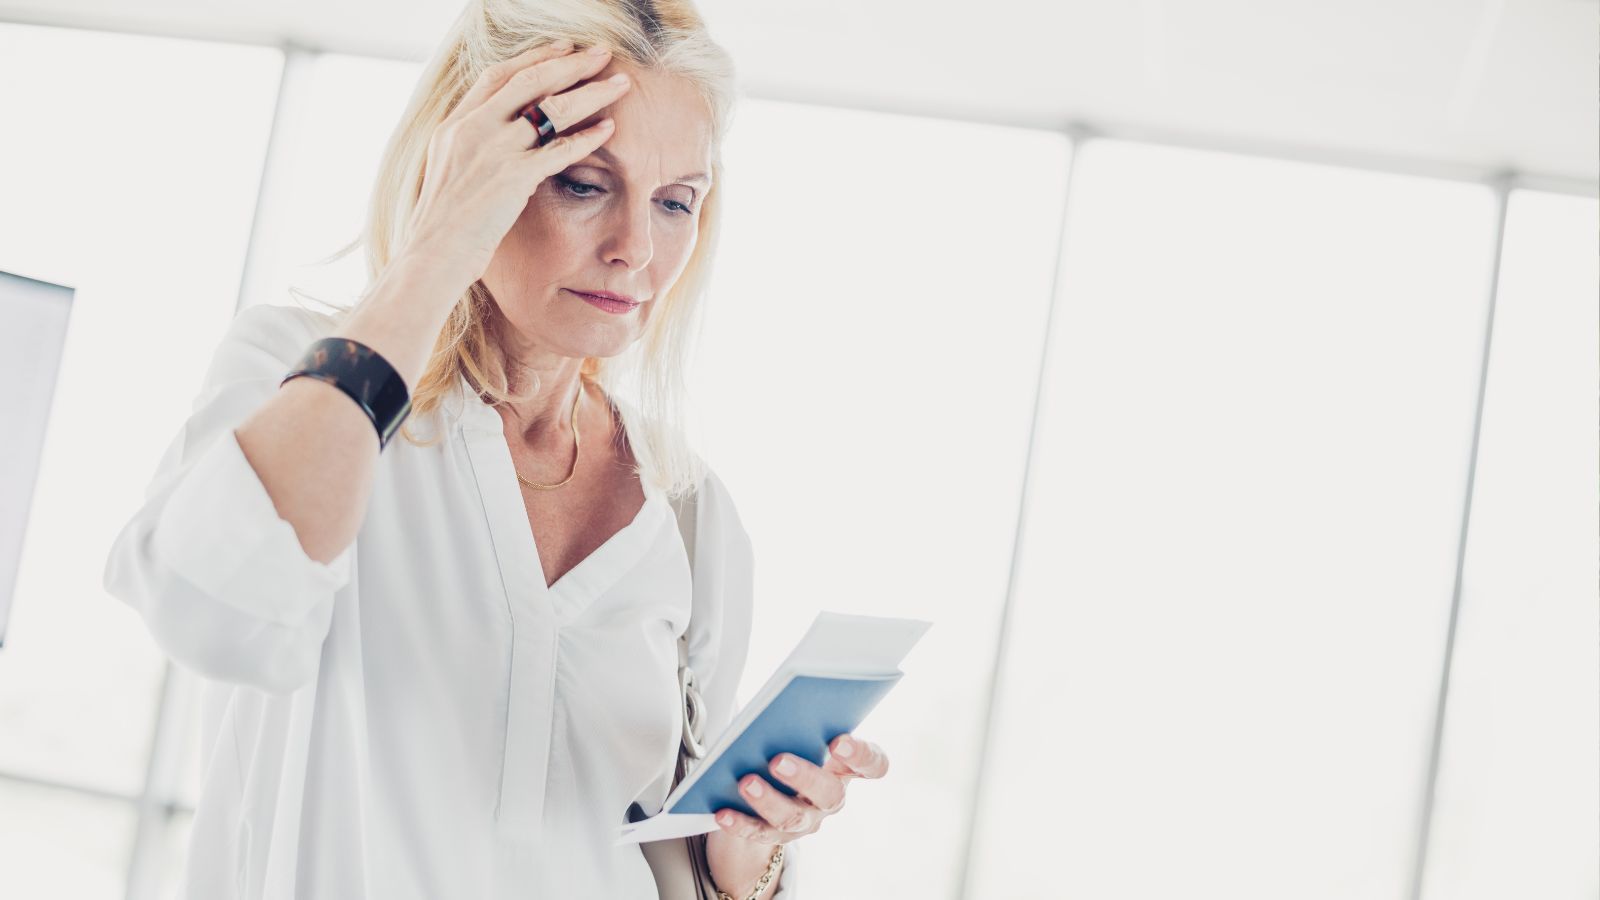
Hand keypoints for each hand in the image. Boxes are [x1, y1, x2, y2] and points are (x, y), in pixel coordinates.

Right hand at [398, 39, 631, 282]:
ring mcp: (493, 151)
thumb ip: (474, 147)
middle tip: (602, 53)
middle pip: (529, 82)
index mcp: (455, 125)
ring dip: (590, 92)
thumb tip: (504, 136)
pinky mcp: (512, 178)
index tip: (563, 49)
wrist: (432, 255)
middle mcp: (472, 129)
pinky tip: (609, 129)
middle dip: (570, 64)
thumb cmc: (443, 225)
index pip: (498, 76)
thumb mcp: (450, 171)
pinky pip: (560, 149)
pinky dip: (588, 136)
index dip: (533, 59)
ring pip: (551, 109)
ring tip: (620, 84)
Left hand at [709, 732, 889, 843]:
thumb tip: (777, 709)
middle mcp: (830, 798)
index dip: (861, 755)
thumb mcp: (804, 737)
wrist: (771, 795)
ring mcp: (805, 821)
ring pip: (792, 817)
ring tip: (746, 782)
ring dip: (769, 801)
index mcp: (846, 768)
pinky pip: (757, 834)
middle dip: (804, 777)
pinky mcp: (775, 836)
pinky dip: (740, 823)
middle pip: (828, 793)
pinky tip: (722, 813)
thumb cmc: (793, 749)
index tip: (839, 740)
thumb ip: (802, 724)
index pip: (873, 764)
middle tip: (777, 760)